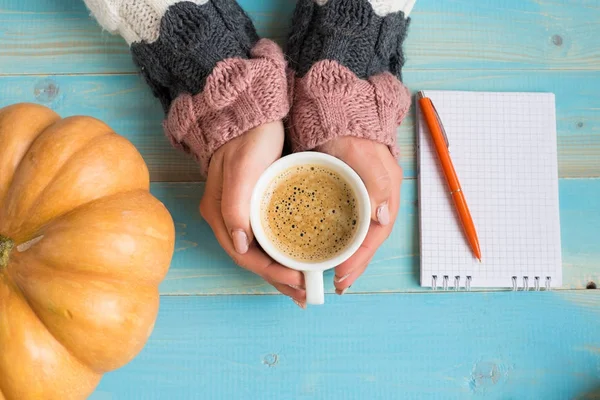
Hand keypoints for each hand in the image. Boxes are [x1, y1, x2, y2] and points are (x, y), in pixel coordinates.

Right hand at [200, 121, 306, 306]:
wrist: (251, 113)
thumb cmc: (248, 139)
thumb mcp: (242, 170)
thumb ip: (235, 207)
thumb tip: (240, 245)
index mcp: (220, 214)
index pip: (244, 256)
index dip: (271, 272)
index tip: (299, 280)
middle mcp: (227, 219)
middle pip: (253, 260)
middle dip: (279, 280)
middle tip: (306, 294)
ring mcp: (239, 213)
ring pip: (260, 252)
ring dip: (281, 270)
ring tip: (305, 285)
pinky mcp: (253, 205)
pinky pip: (266, 238)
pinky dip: (281, 253)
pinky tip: (296, 258)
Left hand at [316, 137, 402, 294]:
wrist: (332, 110)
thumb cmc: (347, 130)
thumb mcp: (362, 154)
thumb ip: (377, 181)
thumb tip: (383, 216)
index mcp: (384, 193)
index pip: (375, 235)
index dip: (359, 258)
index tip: (341, 275)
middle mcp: (374, 199)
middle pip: (366, 240)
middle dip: (353, 265)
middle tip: (336, 285)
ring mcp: (359, 198)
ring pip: (355, 235)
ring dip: (346, 257)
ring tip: (331, 276)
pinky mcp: (343, 194)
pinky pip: (342, 223)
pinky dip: (336, 241)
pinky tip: (324, 249)